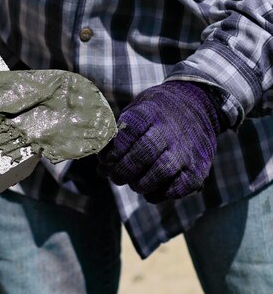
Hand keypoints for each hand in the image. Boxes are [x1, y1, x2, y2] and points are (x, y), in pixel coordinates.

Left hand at [97, 81, 226, 202]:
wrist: (198, 106)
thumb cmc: (156, 112)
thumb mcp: (136, 110)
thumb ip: (119, 136)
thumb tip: (101, 169)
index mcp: (150, 113)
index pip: (128, 133)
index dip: (113, 150)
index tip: (105, 160)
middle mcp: (170, 131)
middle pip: (143, 154)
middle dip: (123, 170)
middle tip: (115, 176)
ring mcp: (186, 151)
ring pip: (161, 172)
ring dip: (140, 184)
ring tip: (132, 183)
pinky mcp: (198, 169)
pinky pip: (177, 188)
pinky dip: (160, 194)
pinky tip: (151, 189)